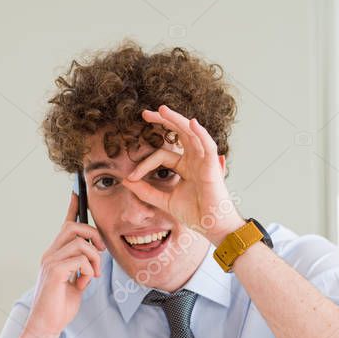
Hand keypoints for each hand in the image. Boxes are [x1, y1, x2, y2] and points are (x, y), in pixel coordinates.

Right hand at [25, 192, 106, 336]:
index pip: (64, 226)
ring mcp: (50, 262)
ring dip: (94, 259)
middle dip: (93, 235)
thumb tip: (93, 261)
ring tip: (94, 275)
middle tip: (101, 252)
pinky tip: (84, 282)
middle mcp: (50, 254)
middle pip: (73, 227)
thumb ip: (82, 269)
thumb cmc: (60, 307)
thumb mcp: (75, 284)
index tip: (77, 192)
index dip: (72, 208)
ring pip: (80, 243)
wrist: (47, 326)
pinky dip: (88, 270)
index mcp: (55, 255)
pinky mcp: (54, 272)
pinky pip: (79, 259)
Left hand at [125, 104, 244, 244]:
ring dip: (177, 120)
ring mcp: (204, 161)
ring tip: (162, 110)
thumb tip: (126, 180)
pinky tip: (191, 123)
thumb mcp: (164, 201)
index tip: (130, 176)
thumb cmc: (194, 214)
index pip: (162, 155)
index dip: (144, 163)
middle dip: (164, 121)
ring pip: (191, 133)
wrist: (211, 227)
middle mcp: (195, 160)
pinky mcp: (212, 167)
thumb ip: (146, 191)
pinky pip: (208, 145)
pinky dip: (201, 133)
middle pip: (179, 133)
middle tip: (146, 113)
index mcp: (185, 166)